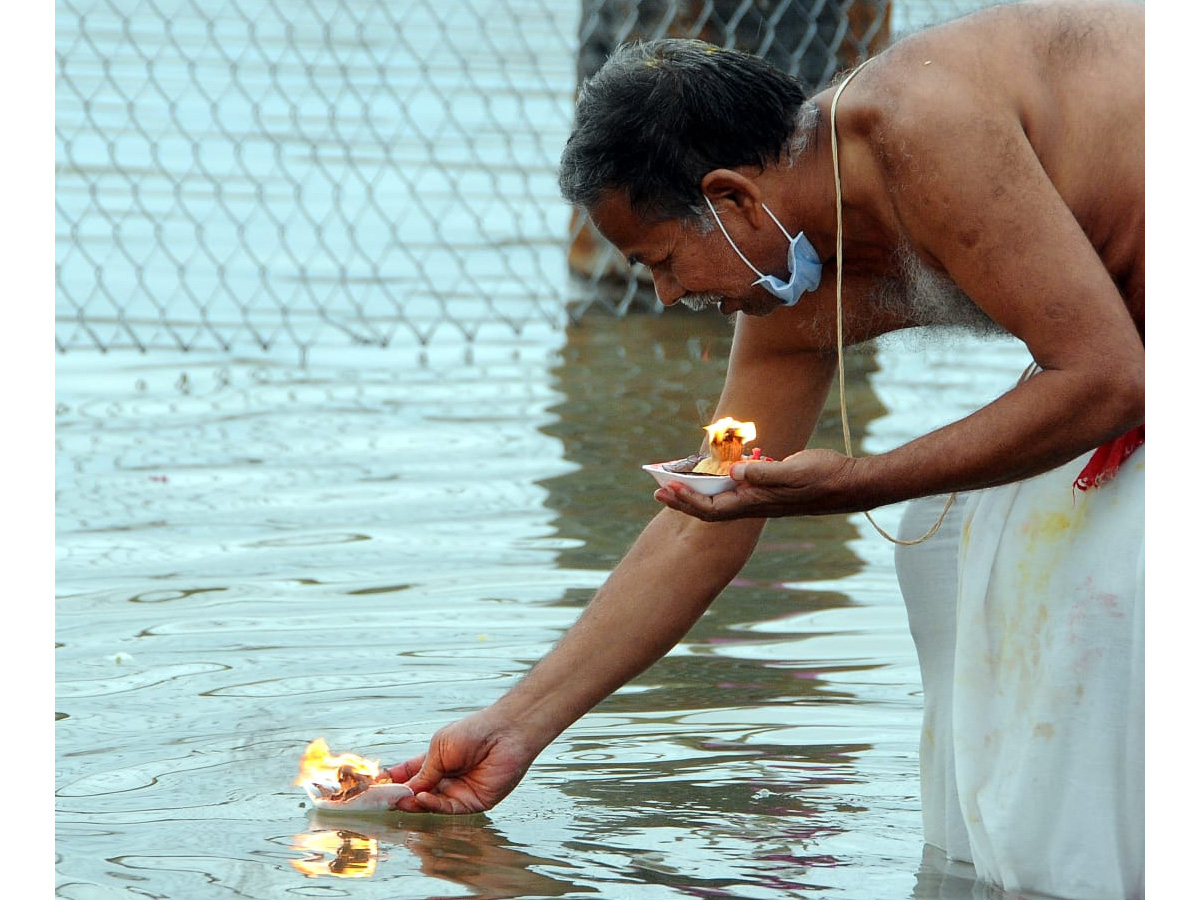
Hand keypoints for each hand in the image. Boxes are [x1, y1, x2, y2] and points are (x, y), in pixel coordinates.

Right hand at [383, 709, 538, 814]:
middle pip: (417, 794)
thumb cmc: (473, 733)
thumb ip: (423, 772)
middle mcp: (445, 779)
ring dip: (413, 803)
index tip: (373, 785)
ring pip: (429, 805)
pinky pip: (446, 809)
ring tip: (400, 799)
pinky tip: (421, 797)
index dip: (392, 781)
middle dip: (399, 796)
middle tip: (382, 799)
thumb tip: (403, 792)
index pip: (409, 776)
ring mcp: (458, 792)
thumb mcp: (440, 748)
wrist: (505, 733)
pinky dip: (431, 805)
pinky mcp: (472, 804)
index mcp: (436, 761)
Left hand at [653, 449, 859, 520]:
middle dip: (682, 499)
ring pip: (721, 496)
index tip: (665, 489)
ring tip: (677, 478)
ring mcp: (761, 496)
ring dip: (698, 488)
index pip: (711, 508)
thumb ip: (764, 473)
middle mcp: (754, 502)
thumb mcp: (793, 471)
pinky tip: (716, 467)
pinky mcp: (769, 486)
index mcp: (755, 502)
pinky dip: (721, 478)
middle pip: (709, 507)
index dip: (686, 500)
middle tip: (658, 488)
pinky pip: (737, 486)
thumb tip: (734, 472)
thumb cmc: (824, 478)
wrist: (849, 483)